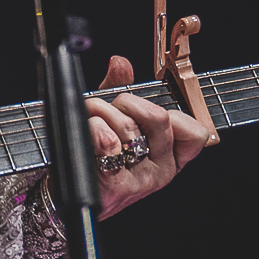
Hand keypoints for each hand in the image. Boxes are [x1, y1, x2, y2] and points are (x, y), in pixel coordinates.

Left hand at [84, 55, 210, 218]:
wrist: (63, 195)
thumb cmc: (92, 156)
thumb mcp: (111, 119)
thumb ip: (119, 89)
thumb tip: (120, 63)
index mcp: (169, 158)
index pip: (195, 132)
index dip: (167, 112)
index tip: (139, 112)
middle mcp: (160, 171)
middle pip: (158, 118)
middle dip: (125, 102)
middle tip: (104, 109)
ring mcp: (140, 182)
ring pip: (130, 127)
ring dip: (100, 113)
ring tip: (89, 120)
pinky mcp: (116, 186)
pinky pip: (109, 144)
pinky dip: (94, 129)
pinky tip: (88, 132)